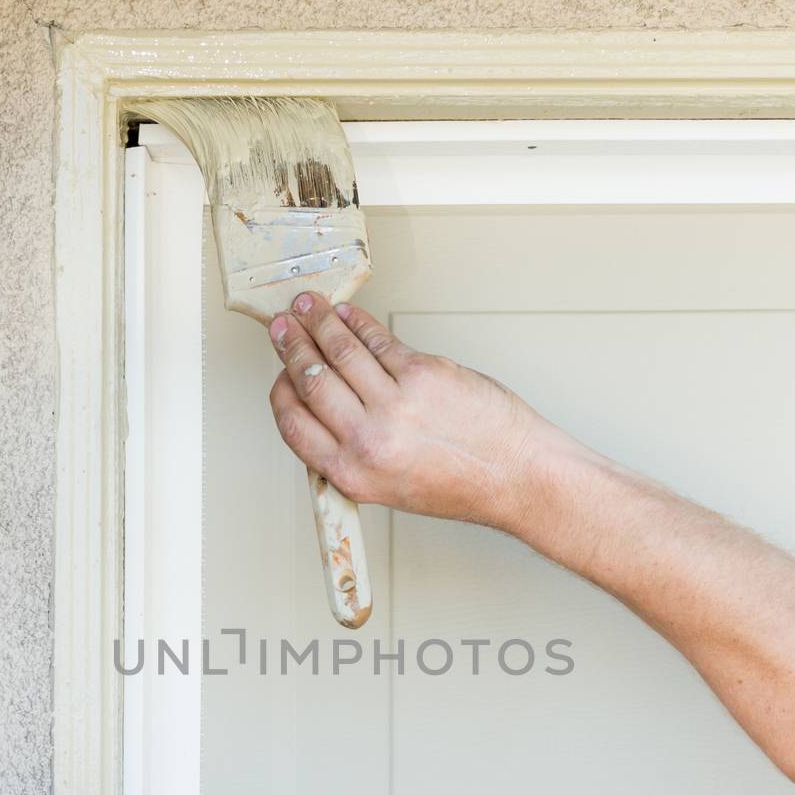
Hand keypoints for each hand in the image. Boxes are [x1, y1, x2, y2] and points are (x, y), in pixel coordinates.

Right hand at [267, 292, 542, 528]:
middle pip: (312, 380)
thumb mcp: (390, 488)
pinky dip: (358, 323)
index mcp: (353, 474)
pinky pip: (379, 341)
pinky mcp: (424, 374)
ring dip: (318, 322)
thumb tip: (323, 411)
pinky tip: (348, 314)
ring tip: (307, 305)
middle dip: (292, 346)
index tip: (279, 373)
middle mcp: (369, 440)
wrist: (515, 475)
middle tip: (282, 325)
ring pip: (341, 352)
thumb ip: (353, 453)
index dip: (281, 391)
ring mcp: (396, 404)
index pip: (294, 423)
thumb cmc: (462, 485)